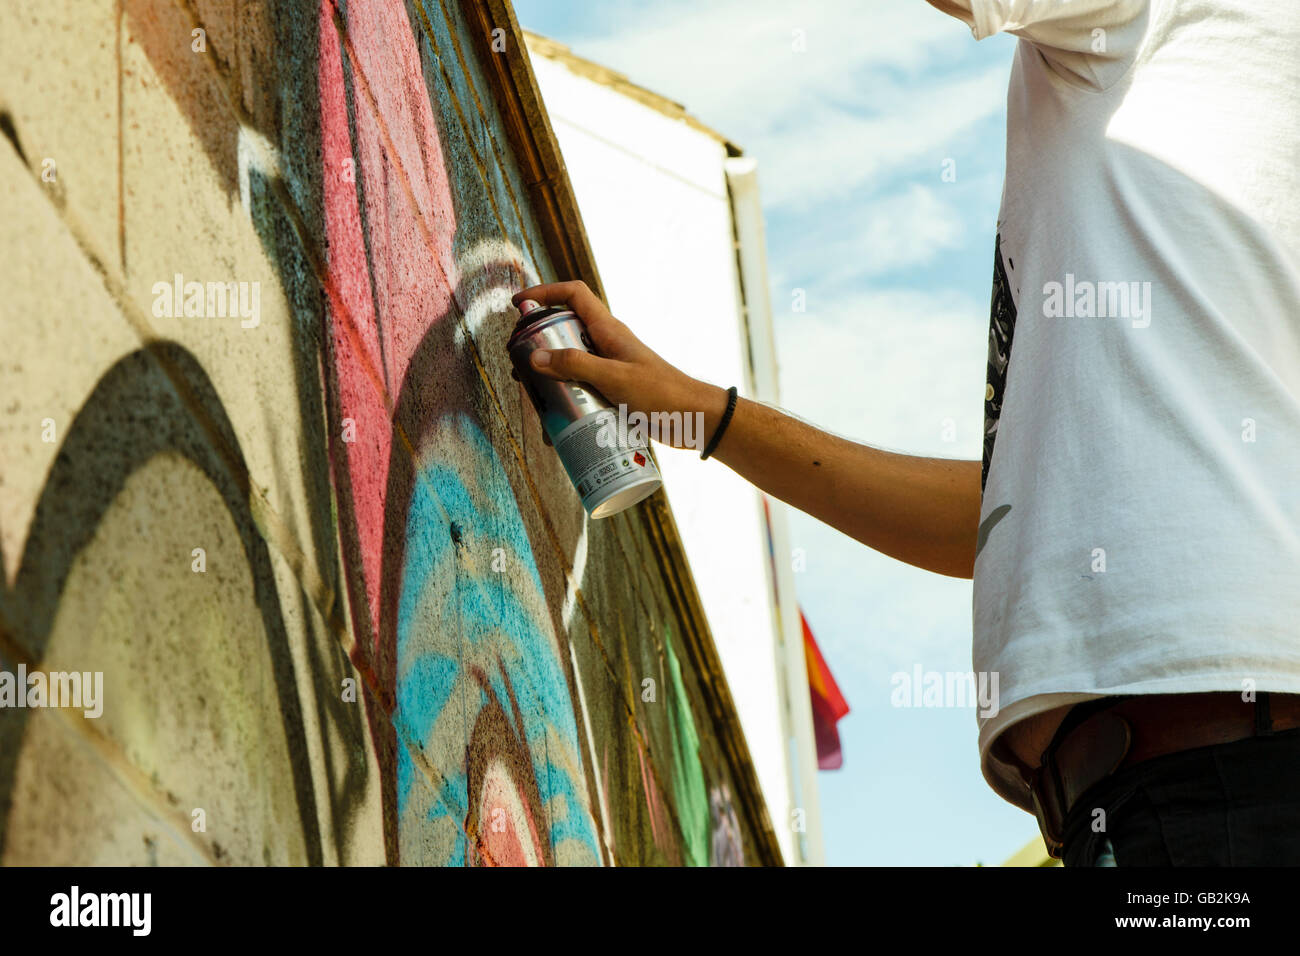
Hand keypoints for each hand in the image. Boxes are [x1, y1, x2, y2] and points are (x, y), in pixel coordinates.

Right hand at [510, 280, 723, 448]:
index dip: (546, 292)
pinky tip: (557, 427)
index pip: (574, 295)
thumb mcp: (615, 378)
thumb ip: (576, 366)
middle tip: (519, 364)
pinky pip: (583, 390)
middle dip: (539, 344)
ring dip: (551, 378)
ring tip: (534, 398)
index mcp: (609, 330)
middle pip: (565, 331)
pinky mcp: (614, 392)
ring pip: (571, 365)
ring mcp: (611, 368)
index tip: (519, 304)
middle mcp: (607, 345)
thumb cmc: (662, 394)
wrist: (695, 419)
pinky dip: (568, 403)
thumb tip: (535, 358)